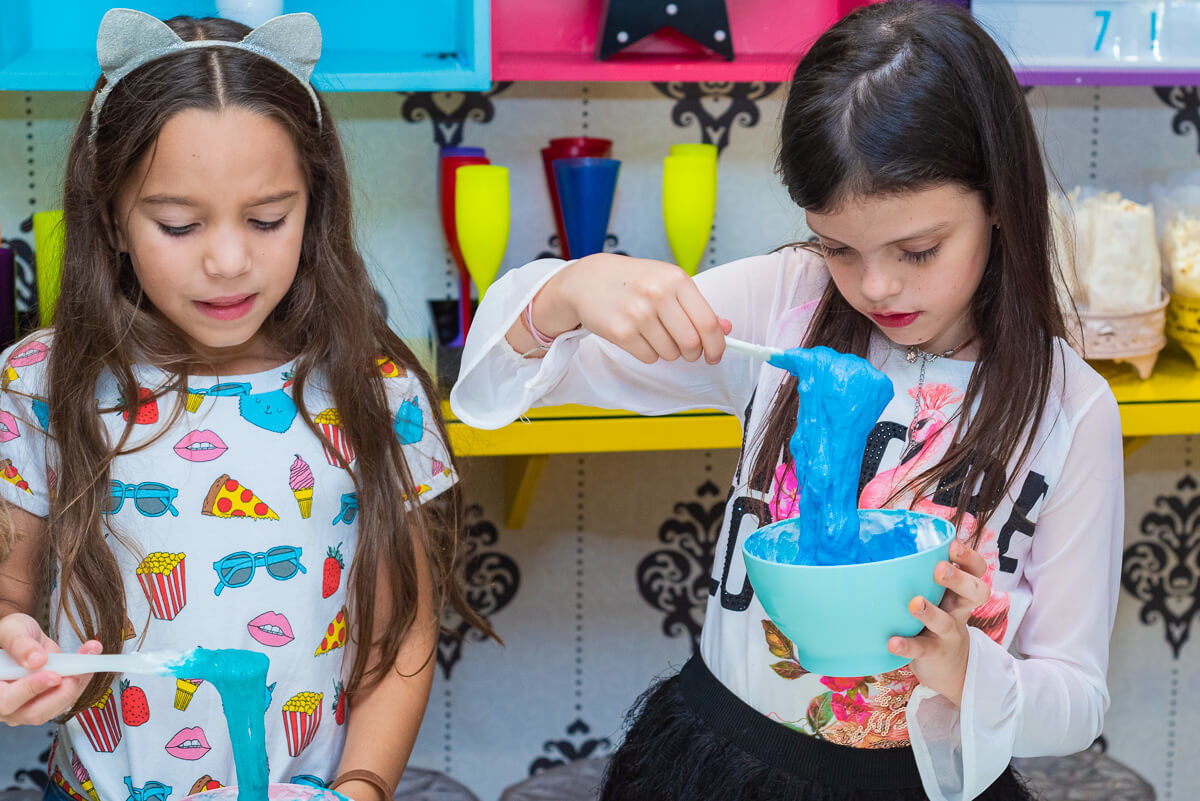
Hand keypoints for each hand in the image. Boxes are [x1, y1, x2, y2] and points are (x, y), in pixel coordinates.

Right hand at [0, 612, 101, 724]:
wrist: (23, 639)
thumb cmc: (10, 636)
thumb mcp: (12, 630)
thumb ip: (19, 644)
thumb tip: (37, 660)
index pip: (6, 700)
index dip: (31, 690)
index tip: (54, 675)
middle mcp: (6, 706)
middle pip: (33, 714)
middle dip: (59, 694)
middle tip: (74, 674)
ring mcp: (25, 708)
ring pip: (54, 710)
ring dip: (75, 687)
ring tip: (87, 661)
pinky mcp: (46, 703)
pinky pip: (66, 700)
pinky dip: (81, 682)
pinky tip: (87, 663)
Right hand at [540, 253, 731, 363]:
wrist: (587, 280)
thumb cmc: (632, 281)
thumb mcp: (667, 282)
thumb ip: (697, 306)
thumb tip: (726, 328)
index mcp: (676, 279)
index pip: (708, 323)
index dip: (717, 345)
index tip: (715, 355)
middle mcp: (658, 295)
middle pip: (691, 343)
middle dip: (692, 353)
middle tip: (686, 350)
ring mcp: (638, 314)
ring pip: (670, 354)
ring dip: (667, 351)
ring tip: (653, 333)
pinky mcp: (621, 332)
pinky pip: (649, 357)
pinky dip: (648, 353)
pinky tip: (637, 335)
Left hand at [886, 540, 990, 705]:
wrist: (950, 668)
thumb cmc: (935, 620)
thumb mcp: (936, 596)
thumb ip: (919, 576)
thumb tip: (877, 544)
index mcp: (959, 591)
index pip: (976, 570)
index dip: (969, 557)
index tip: (952, 546)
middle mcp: (958, 610)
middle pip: (974, 592)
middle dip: (958, 579)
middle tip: (940, 569)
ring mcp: (948, 633)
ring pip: (946, 622)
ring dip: (930, 612)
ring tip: (914, 603)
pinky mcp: (933, 653)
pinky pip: (921, 649)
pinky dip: (907, 646)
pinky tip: (892, 642)